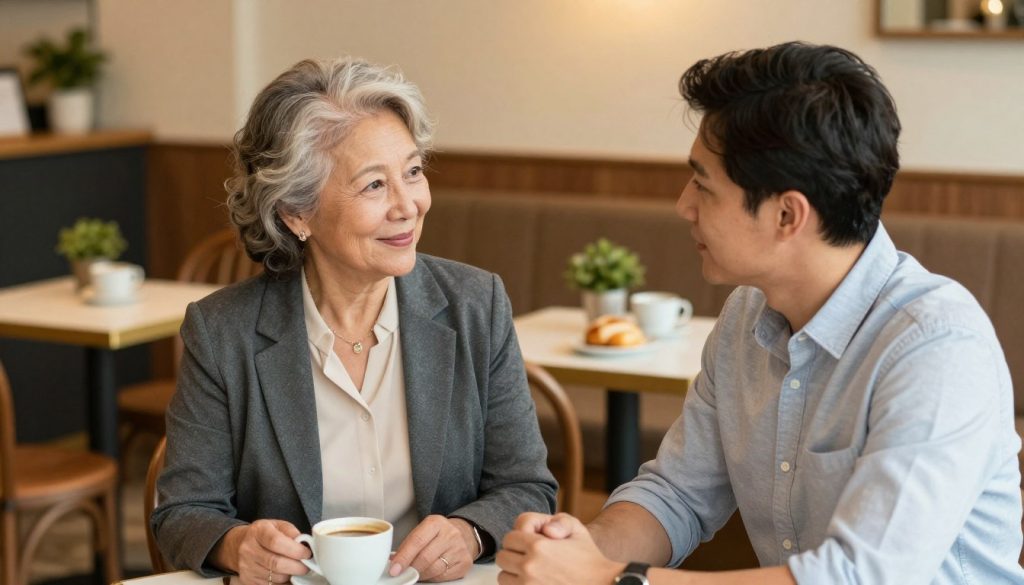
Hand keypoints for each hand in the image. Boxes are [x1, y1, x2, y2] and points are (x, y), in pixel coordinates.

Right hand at [212, 519, 310, 584]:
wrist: (241, 544)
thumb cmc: (264, 535)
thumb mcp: (278, 526)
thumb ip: (292, 533)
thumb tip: (306, 545)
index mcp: (258, 531)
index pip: (276, 542)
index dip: (295, 550)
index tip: (307, 554)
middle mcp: (249, 549)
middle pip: (276, 563)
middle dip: (297, 567)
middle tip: (307, 566)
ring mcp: (246, 567)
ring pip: (275, 578)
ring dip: (291, 576)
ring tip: (297, 569)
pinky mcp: (248, 581)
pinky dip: (284, 583)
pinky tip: (287, 576)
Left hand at [389, 515, 476, 581]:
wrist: (463, 535)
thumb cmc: (438, 535)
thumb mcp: (423, 532)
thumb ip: (408, 545)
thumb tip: (393, 561)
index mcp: (436, 523)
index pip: (417, 541)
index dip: (403, 557)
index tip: (394, 568)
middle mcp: (450, 534)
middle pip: (425, 558)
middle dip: (411, 568)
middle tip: (402, 573)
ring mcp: (459, 548)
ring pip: (434, 569)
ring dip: (421, 574)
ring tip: (416, 572)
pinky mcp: (465, 562)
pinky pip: (443, 576)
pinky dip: (432, 577)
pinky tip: (429, 572)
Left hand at [497, 513, 621, 584]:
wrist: (601, 582)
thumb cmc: (587, 555)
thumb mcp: (576, 528)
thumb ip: (557, 521)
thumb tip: (545, 530)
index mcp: (538, 546)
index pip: (509, 538)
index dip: (520, 537)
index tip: (533, 541)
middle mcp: (530, 567)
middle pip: (503, 557)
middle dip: (514, 554)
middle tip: (531, 555)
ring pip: (504, 577)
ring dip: (514, 572)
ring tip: (533, 570)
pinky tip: (535, 581)